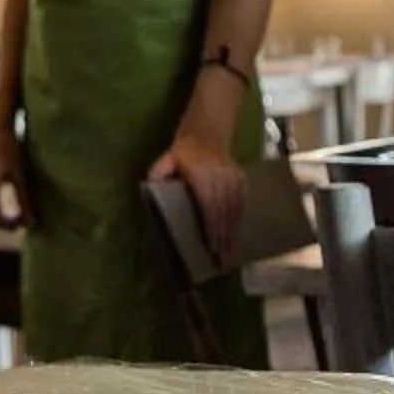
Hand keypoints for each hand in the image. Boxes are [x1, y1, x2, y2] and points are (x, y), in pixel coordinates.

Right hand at [0, 136, 30, 230]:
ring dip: (1, 218)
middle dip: (5, 224)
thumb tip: (30, 223)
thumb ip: (25, 200)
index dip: (10, 226)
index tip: (25, 226)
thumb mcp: (21, 177)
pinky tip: (10, 209)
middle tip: (23, 226)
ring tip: (19, 219)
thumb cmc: (13, 151)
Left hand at [147, 129, 243, 269]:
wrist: (206, 133)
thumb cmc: (181, 153)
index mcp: (201, 175)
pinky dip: (239, 219)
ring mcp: (233, 177)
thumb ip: (158, 174)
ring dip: (232, 232)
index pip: (207, 206)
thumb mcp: (165, 160)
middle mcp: (220, 177)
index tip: (210, 246)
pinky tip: (236, 233)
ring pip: (235, 209)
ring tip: (230, 252)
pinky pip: (242, 202)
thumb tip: (151, 190)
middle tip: (222, 260)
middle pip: (223, 212)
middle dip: (223, 237)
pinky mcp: (241, 178)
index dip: (210, 227)